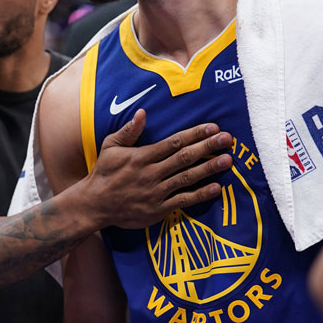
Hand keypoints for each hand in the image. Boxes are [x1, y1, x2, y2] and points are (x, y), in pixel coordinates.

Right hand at [81, 109, 233, 229]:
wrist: (94, 205)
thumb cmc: (104, 173)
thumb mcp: (111, 147)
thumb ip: (129, 131)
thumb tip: (143, 112)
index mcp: (142, 156)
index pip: (174, 142)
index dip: (195, 134)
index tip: (213, 127)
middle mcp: (152, 173)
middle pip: (185, 157)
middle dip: (208, 147)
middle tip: (228, 139)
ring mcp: (156, 192)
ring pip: (187, 178)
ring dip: (209, 168)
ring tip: (227, 160)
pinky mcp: (158, 209)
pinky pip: (183, 201)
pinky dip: (200, 195)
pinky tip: (216, 188)